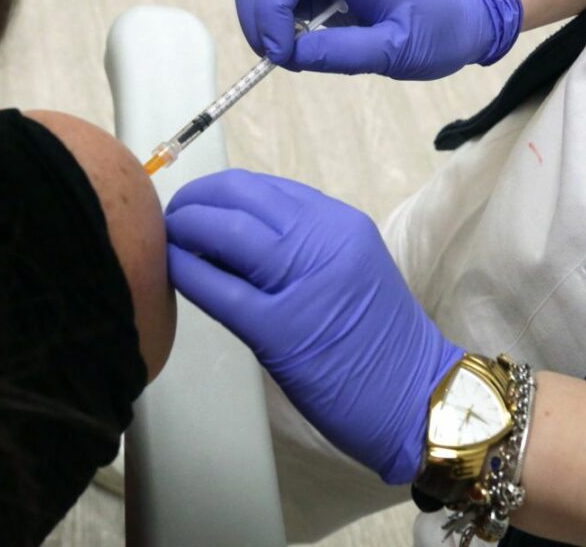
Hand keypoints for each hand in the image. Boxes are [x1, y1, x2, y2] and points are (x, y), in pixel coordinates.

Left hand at [165, 170, 462, 483]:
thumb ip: (302, 245)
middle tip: (173, 217)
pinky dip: (187, 272)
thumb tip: (231, 231)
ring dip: (186, 227)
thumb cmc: (378, 342)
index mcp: (342, 224)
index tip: (199, 203)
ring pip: (228, 232)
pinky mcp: (281, 330)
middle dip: (196, 200)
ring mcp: (304, 283)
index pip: (268, 188)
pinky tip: (171, 270)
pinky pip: (220, 288)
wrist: (418, 398)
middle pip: (243, 197)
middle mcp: (326, 241)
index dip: (222, 190)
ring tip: (167, 238)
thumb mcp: (349, 270)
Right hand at [233, 0, 521, 79]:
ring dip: (263, 23)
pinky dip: (276, 29)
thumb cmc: (440, 28)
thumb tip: (292, 56)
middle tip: (278, 57)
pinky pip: (281, 4)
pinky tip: (301, 51)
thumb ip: (347, 51)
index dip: (270, 3)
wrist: (463, 16)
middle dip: (256, 14)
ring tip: (291, 57)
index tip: (281, 50)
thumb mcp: (400, 49)